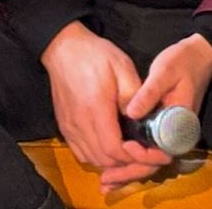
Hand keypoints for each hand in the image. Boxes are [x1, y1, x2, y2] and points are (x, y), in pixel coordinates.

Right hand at [41, 23, 170, 189]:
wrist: (64, 49)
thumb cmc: (95, 56)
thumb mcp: (122, 68)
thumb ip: (134, 95)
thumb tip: (142, 119)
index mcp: (96, 109)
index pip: (113, 149)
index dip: (132, 156)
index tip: (147, 150)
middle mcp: (79, 124)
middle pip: (103, 159)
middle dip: (126, 162)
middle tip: (143, 153)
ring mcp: (69, 128)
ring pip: (91, 159)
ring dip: (111, 162)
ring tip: (129, 152)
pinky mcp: (65, 127)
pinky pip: (81, 152)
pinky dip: (97, 156)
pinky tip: (110, 148)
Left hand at [101, 34, 211, 191]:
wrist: (200, 55)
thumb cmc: (183, 62)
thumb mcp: (164, 72)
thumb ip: (149, 93)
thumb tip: (130, 113)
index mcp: (180, 123)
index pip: (161, 151)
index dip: (141, 156)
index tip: (124, 147)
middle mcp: (177, 133)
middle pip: (154, 162)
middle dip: (130, 172)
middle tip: (106, 179)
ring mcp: (171, 132)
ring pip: (151, 159)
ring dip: (129, 171)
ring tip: (107, 180)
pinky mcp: (164, 128)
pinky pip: (149, 149)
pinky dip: (133, 160)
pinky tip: (115, 165)